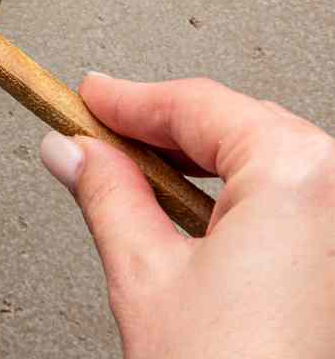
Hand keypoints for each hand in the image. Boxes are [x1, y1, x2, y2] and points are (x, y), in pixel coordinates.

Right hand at [40, 75, 334, 358]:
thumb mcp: (144, 275)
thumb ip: (105, 194)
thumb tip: (75, 153)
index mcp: (300, 174)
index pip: (198, 104)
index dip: (129, 99)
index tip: (90, 99)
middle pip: (240, 127)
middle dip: (165, 130)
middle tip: (101, 135)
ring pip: (271, 165)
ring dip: (203, 167)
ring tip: (137, 183)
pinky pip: (298, 207)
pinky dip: (242, 203)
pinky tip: (196, 222)